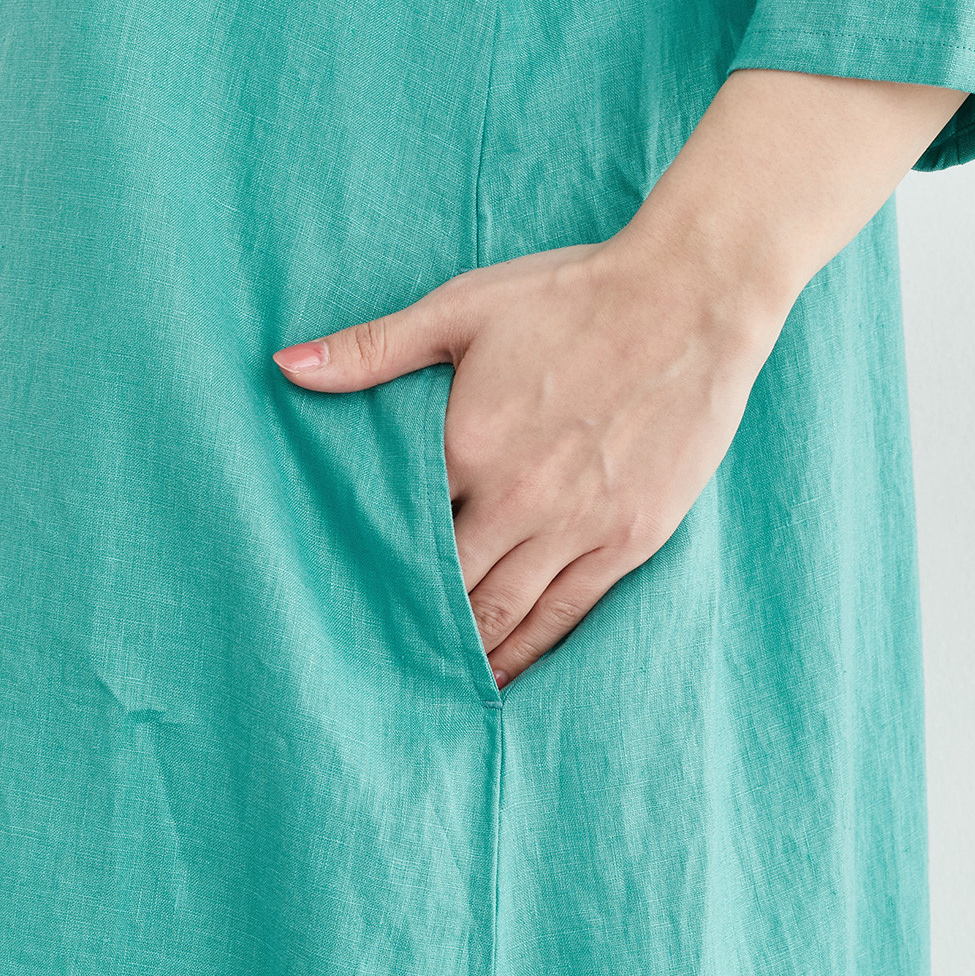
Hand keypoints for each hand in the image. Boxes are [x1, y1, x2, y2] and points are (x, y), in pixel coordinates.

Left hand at [271, 220, 789, 686]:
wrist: (690, 299)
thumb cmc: (572, 296)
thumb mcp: (463, 308)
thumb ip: (373, 350)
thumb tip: (284, 367)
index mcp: (466, 446)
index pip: (401, 531)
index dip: (372, 567)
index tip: (346, 595)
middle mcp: (517, 500)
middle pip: (449, 585)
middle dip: (412, 621)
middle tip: (378, 657)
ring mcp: (578, 526)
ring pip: (505, 612)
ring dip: (465, 649)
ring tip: (431, 679)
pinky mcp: (629, 538)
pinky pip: (569, 612)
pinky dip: (530, 649)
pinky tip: (503, 672)